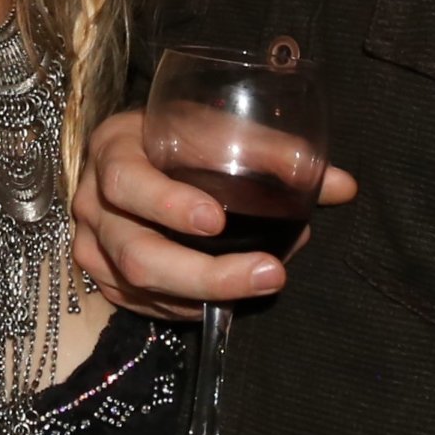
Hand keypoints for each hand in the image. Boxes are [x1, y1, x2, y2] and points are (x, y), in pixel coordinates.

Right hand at [72, 107, 356, 318]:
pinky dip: (190, 305)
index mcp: (112, 151)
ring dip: (208, 294)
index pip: (128, 184)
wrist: (138, 150)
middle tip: (270, 273)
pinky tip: (231, 295)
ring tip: (266, 280)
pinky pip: (145, 308)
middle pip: (137, 255)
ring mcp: (93, 246)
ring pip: (141, 290)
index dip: (168, 206)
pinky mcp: (103, 280)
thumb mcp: (217, 127)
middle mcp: (93, 202)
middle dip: (207, 274)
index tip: (217, 221)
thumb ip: (273, 152)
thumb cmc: (181, 135)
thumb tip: (342, 186)